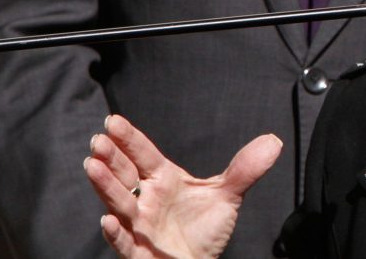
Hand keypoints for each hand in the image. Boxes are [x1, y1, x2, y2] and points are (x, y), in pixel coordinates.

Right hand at [84, 114, 281, 258]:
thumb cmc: (202, 230)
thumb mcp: (227, 196)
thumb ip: (245, 169)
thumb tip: (273, 142)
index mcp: (163, 181)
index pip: (143, 155)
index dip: (130, 139)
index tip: (114, 121)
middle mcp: (146, 200)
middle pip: (125, 174)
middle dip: (111, 158)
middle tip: (98, 140)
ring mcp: (140, 226)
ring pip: (119, 203)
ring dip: (105, 186)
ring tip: (92, 166)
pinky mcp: (139, 253)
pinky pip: (123, 242)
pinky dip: (115, 232)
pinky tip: (107, 219)